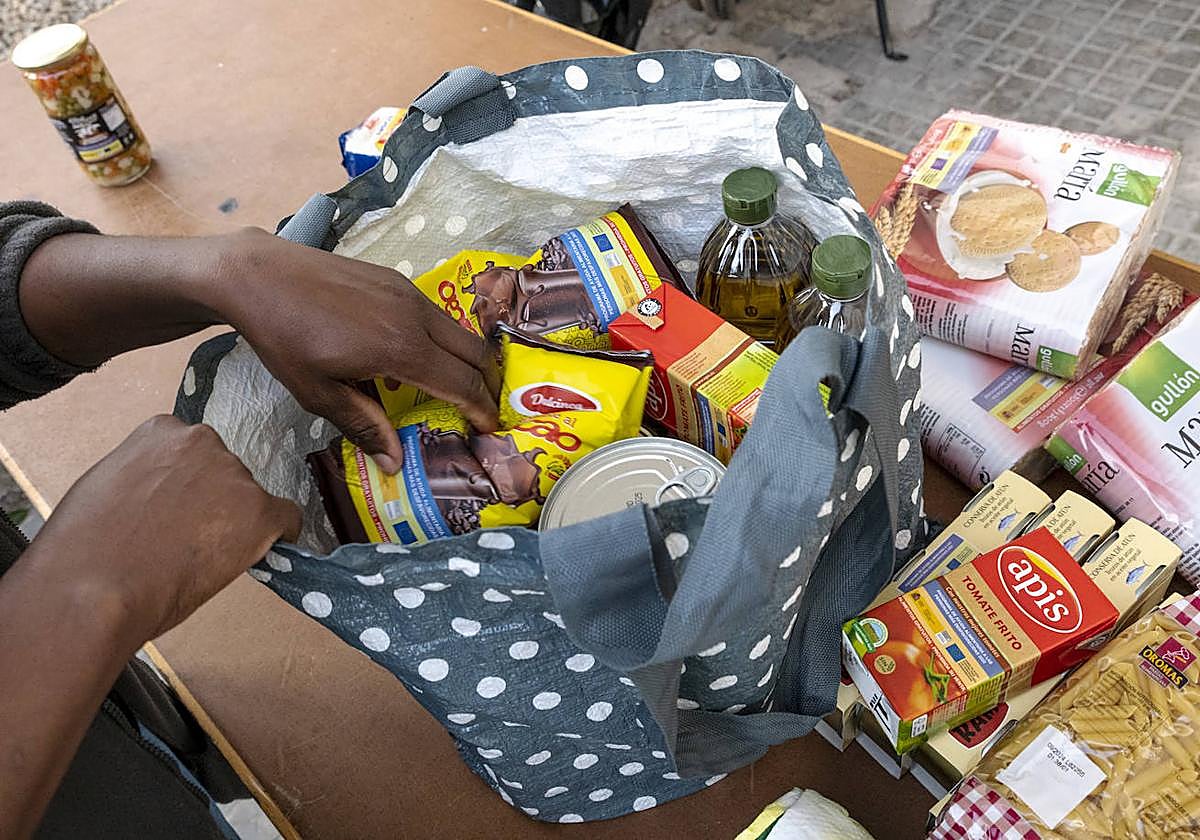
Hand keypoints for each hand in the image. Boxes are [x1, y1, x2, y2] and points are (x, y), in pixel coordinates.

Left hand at [18, 226, 500, 475]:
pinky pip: (435, 315)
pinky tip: (416, 357)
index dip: (481, 410)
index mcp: (401, 349)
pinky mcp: (396, 278)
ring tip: (455, 386)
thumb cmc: (284, 338)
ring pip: (459, 331)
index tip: (490, 430)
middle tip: (483, 410)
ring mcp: (409, 292)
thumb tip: (395, 463)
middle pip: (475, 353)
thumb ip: (363, 425)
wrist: (258, 274)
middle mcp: (416, 317)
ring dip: (466, 360)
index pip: (461, 384)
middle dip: (487, 384)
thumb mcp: (318, 392)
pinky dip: (443, 340)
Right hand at [27, 415, 300, 643]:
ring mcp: (234, 475)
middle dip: (212, 502)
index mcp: (162, 430)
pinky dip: (278, 536)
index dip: (186, 486)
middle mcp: (203, 441)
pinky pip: (286, 518)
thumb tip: (163, 494)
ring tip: (197, 559)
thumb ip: (145, 475)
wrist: (93, 587)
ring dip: (235, 523)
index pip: (192, 453)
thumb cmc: (84, 548)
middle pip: (224, 473)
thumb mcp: (107, 485)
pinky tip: (260, 553)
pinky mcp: (259, 511)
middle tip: (185, 539)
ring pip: (249, 499)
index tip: (176, 509)